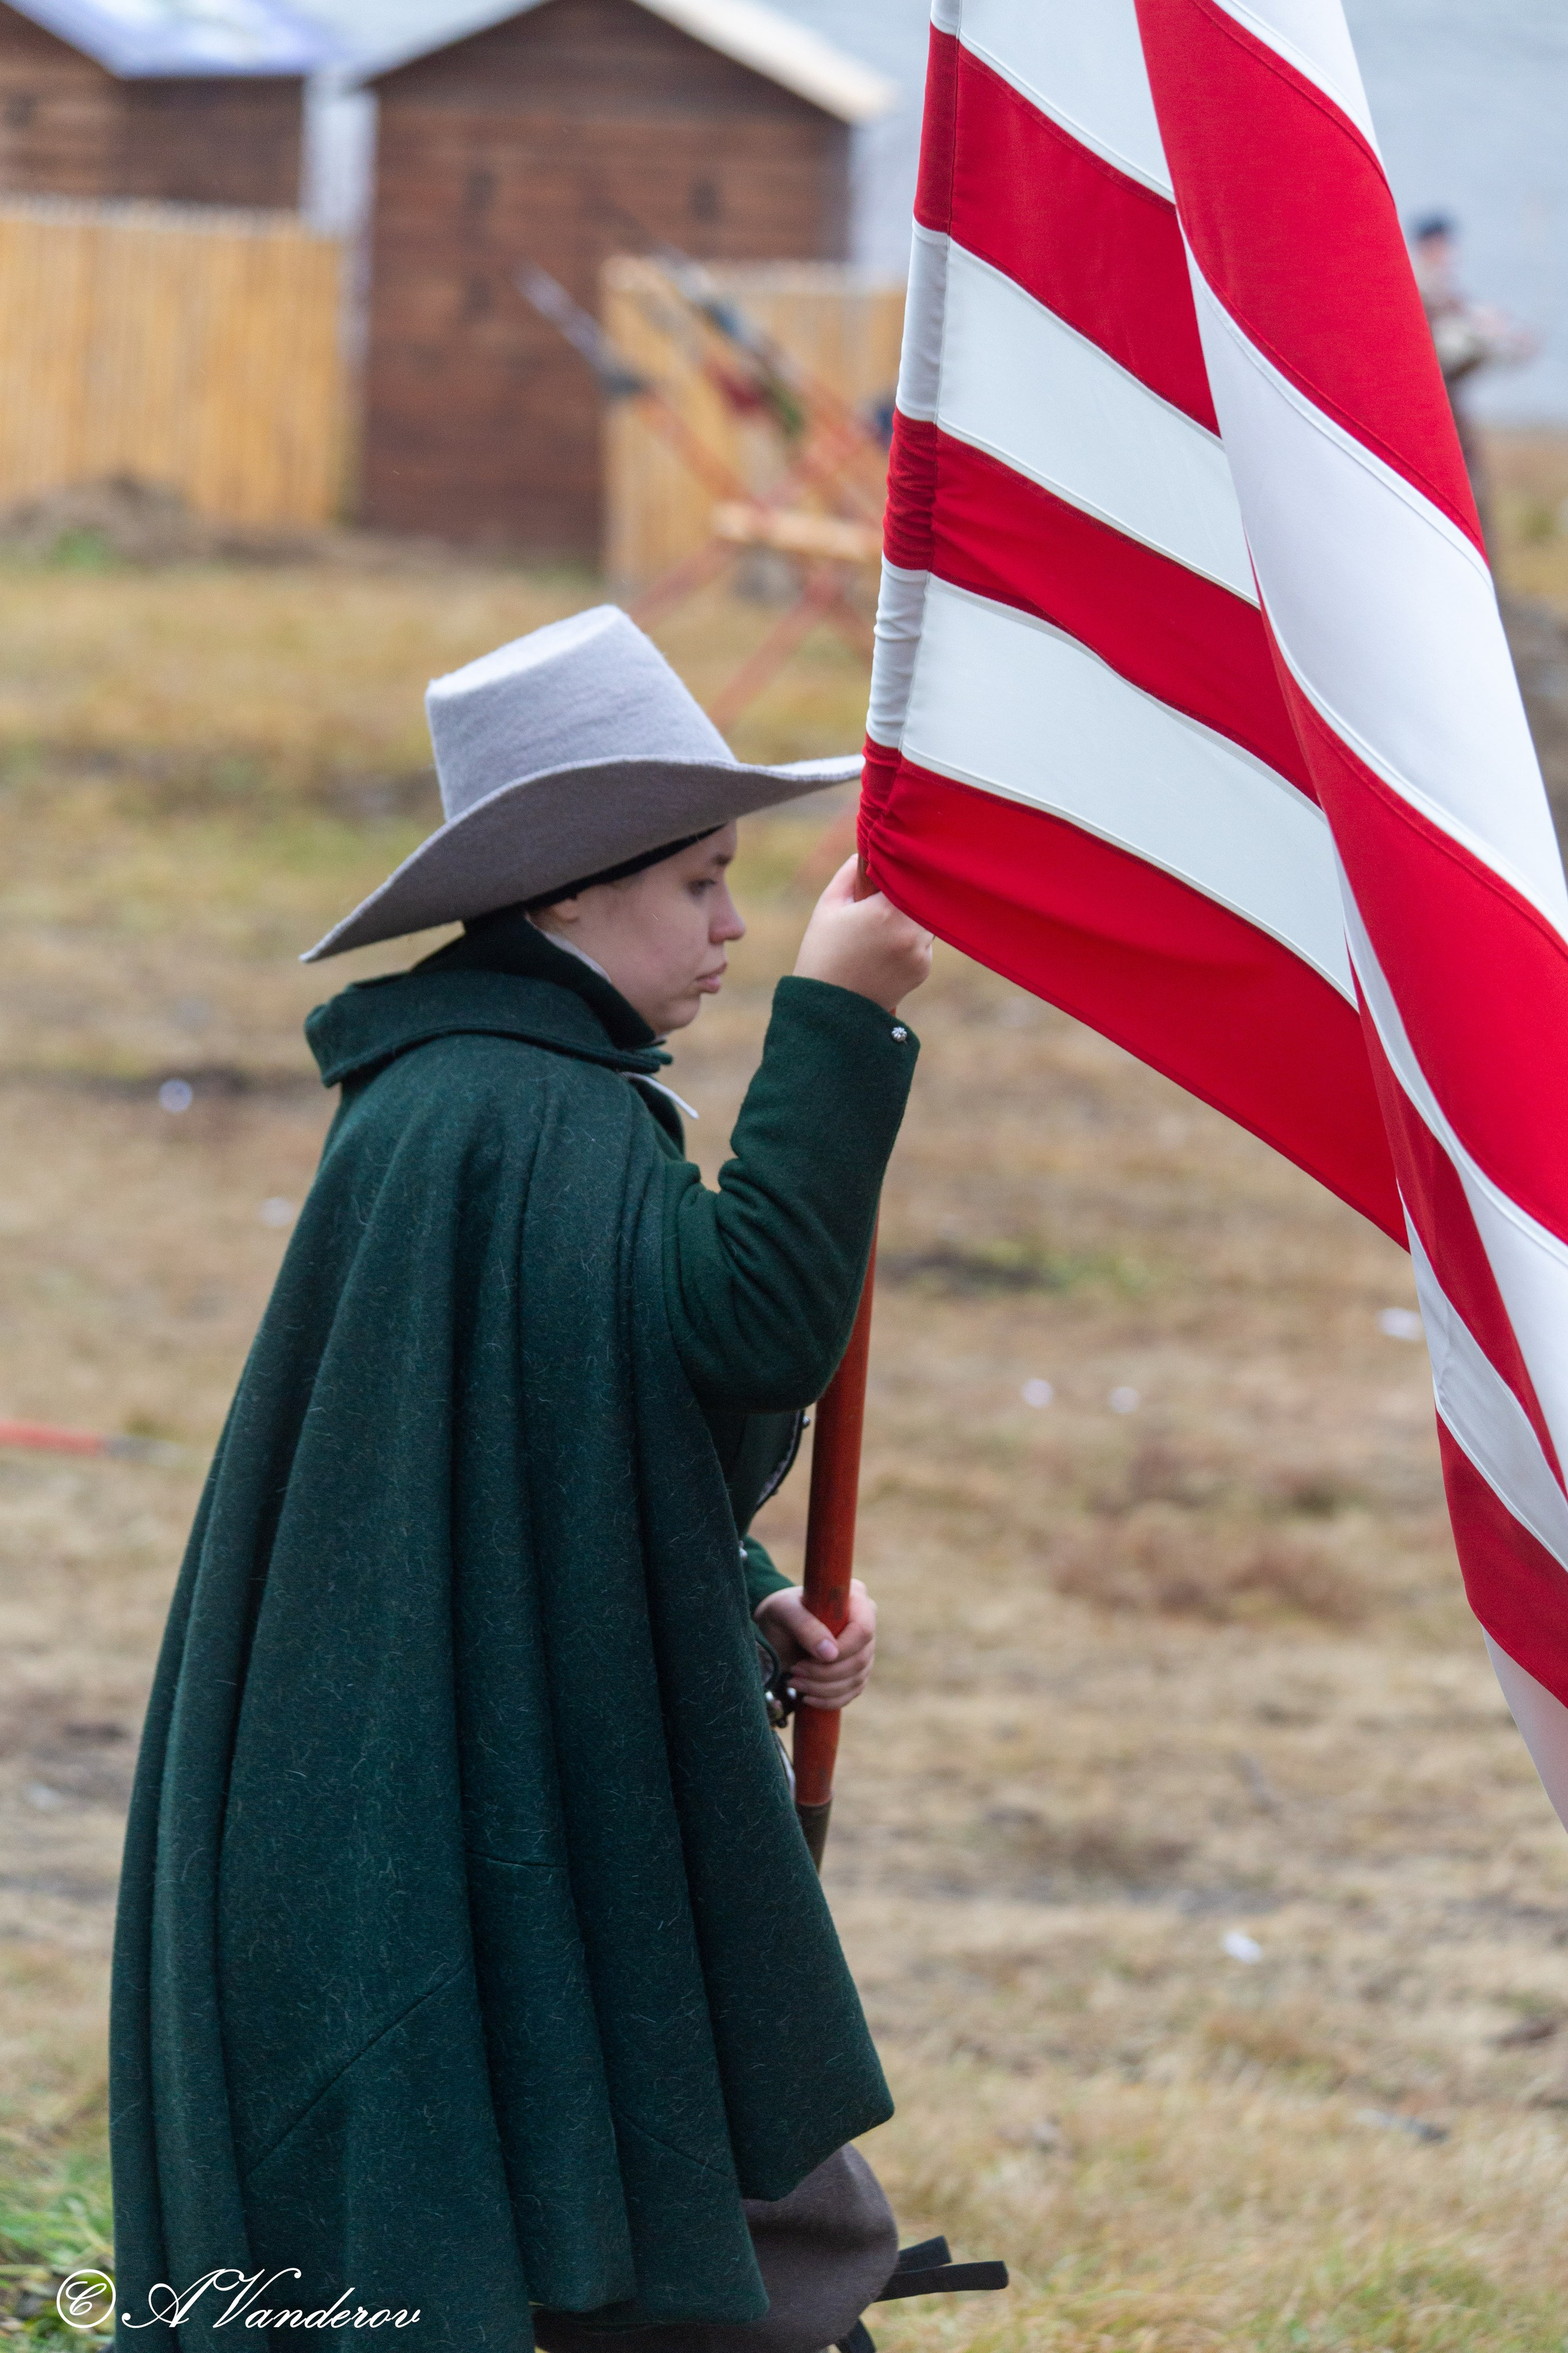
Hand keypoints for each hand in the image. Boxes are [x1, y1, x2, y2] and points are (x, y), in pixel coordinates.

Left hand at [754, 1578, 876, 1711]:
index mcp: (855, 1597)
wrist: (777, 1631)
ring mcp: (865, 1648)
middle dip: (825, 1673)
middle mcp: (866, 1621)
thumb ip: (805, 1626)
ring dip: (823, 1688)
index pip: (863, 1629)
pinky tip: (806, 1697)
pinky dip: (828, 1700)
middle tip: (795, 1672)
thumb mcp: (784, 1611)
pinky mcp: (858, 1670)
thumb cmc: (780, 1613)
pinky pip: (852, 1692)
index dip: (842, 1649)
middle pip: (861, 1659)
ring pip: (857, 1679)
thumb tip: (830, 1654)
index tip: (810, 1657)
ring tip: (794, 1682)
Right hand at [793, 858, 932, 1013]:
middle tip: (888, 892)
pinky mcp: (922, 969)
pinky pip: (924, 943)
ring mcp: (920, 953)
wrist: (829, 1009)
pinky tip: (884, 948)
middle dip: (908, 892)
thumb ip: (850, 873)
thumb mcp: (829, 906)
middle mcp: (911, 931)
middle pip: (923, 895)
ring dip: (911, 915)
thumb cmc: (823, 952)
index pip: (908, 874)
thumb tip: (867, 852)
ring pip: (926, 919)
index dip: (901, 868)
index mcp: (887, 911)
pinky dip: (910, 940)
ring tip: (882, 924)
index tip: (893, 864)